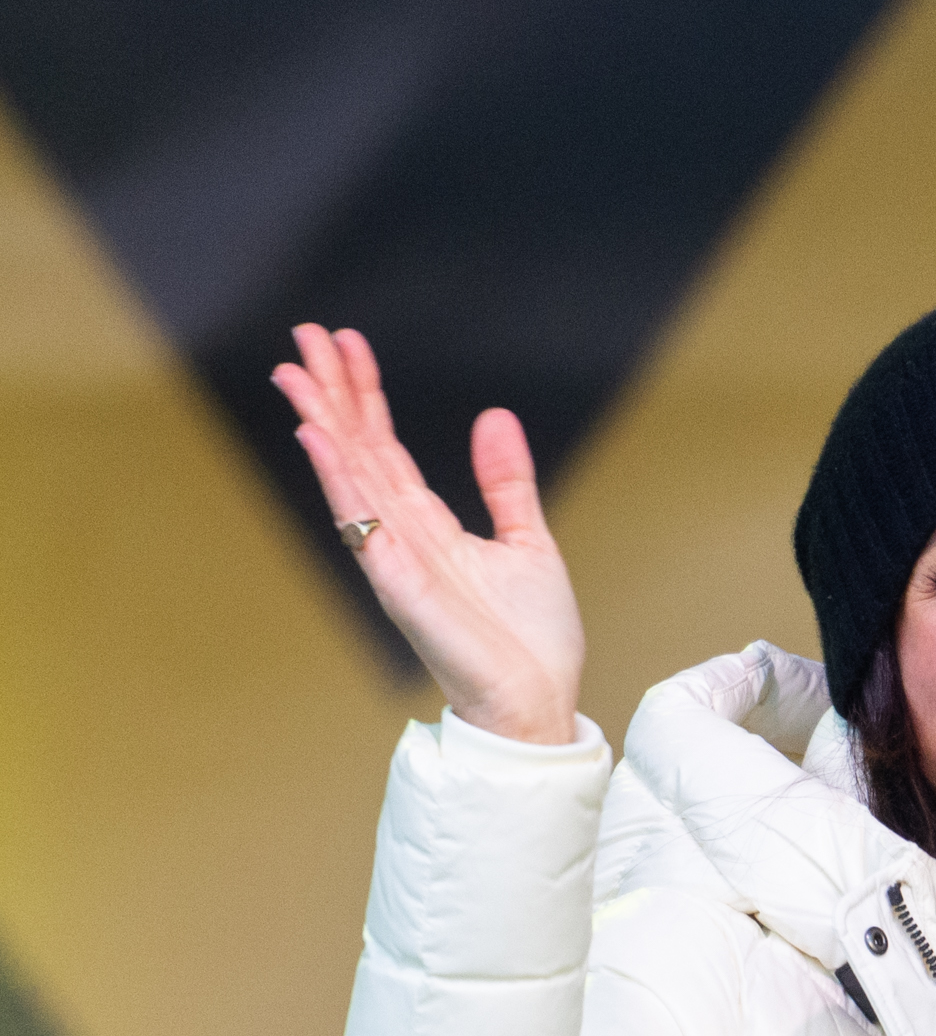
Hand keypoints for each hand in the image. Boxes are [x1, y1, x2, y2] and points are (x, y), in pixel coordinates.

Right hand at [272, 326, 584, 744]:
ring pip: (351, 479)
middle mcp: (402, 536)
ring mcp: (397, 561)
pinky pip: (365, 528)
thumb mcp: (527, 542)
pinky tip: (321, 440)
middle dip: (330, 393)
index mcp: (428, 524)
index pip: (385, 446)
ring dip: (323, 425)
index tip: (345, 343)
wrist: (539, 701)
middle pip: (358, 450)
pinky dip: (342, 483)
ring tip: (296, 376)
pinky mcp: (403, 588)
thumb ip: (506, 483)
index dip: (366, 393)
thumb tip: (495, 417)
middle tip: (304, 334)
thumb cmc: (530, 638)